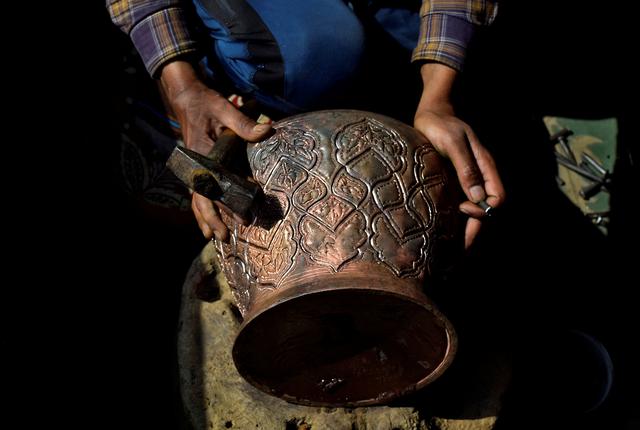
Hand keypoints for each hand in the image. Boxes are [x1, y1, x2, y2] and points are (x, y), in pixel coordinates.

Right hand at [160, 61, 271, 239]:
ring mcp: (194, 168)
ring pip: (197, 199)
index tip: (241, 218)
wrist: (185, 96)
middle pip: (201, 200)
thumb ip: (244, 124)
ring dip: (204, 218)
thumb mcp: (225, 109)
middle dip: (212, 220)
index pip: (213, 188)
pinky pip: (198, 191)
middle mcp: (195, 167)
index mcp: (202, 157)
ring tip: (212, 236)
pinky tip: (207, 219)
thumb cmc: (205, 103)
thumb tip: (267, 131)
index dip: (225, 206)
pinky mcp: (196, 167)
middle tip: (224, 237)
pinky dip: (203, 206)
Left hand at [415, 63, 504, 248]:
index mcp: (486, 168)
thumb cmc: (441, 124)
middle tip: (458, 256)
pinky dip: (455, 223)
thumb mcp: (454, 143)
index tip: (462, 208)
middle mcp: (480, 178)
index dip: (484, 210)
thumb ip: (466, 168)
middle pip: (486, 212)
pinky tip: (443, 235)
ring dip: (466, 232)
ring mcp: (467, 181)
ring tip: (451, 254)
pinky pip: (459, 207)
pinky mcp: (454, 183)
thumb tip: (477, 197)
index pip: (497, 199)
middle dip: (476, 234)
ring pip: (474, 213)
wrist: (431, 113)